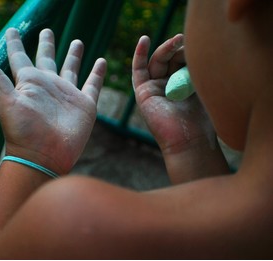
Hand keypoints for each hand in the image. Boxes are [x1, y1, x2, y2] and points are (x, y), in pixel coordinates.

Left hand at [0, 28, 106, 174]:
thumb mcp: (7, 104)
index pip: (20, 57)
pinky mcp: (84, 105)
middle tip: (47, 31)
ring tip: (77, 41)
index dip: (15, 44)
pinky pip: (93, 85)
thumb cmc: (22, 132)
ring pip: (71, 69)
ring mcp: (67, 94)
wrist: (43, 157)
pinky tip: (101, 62)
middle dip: (47, 45)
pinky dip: (98, 74)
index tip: (12, 30)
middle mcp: (48, 86)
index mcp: (29, 83)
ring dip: (74, 56)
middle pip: (47, 59)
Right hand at [132, 35, 228, 182]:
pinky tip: (144, 40)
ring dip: (166, 49)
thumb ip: (197, 70)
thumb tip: (199, 47)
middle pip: (169, 59)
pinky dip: (139, 54)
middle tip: (187, 42)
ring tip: (178, 40)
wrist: (190, 141)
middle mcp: (167, 86)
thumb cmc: (203, 120)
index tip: (198, 45)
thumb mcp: (203, 88)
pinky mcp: (143, 93)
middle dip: (178, 49)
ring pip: (156, 62)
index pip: (182, 61)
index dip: (187, 51)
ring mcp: (154, 89)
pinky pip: (138, 70)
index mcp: (182, 85)